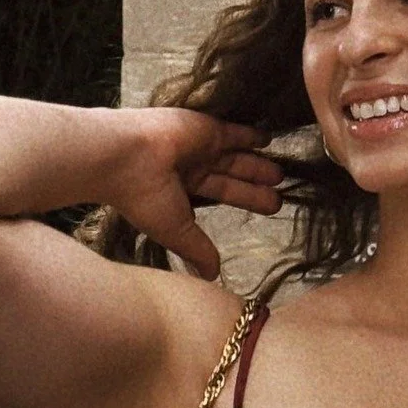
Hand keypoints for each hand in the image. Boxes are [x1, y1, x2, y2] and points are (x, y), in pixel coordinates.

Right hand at [112, 109, 283, 281]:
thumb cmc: (146, 198)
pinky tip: (267, 138)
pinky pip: (233, 132)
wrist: (128, 156)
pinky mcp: (206, 129)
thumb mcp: (176, 231)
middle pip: (231, 181)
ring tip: (280, 175)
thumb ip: (197, 249)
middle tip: (279, 199)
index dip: (241, 204)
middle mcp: (191, 169)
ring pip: (236, 159)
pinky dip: (251, 135)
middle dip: (253, 190)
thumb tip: (211, 278)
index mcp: (181, 193)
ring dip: (257, 166)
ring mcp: (199, 148)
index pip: (217, 198)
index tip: (264, 212)